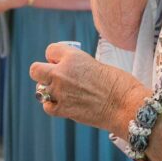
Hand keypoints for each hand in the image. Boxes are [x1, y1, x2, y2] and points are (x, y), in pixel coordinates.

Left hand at [29, 43, 148, 132]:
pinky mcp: (63, 110)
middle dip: (43, 72)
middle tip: (55, 76)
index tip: (63, 61)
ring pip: (39, 89)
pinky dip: (53, 105)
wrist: (125, 105)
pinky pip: (47, 106)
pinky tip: (63, 103)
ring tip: (64, 92)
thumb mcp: (95, 64)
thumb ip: (77, 65)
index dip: (56, 57)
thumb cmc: (117, 83)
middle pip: (36, 70)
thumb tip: (66, 71)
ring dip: (49, 89)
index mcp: (72, 56)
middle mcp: (61, 73)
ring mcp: (60, 92)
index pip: (50, 50)